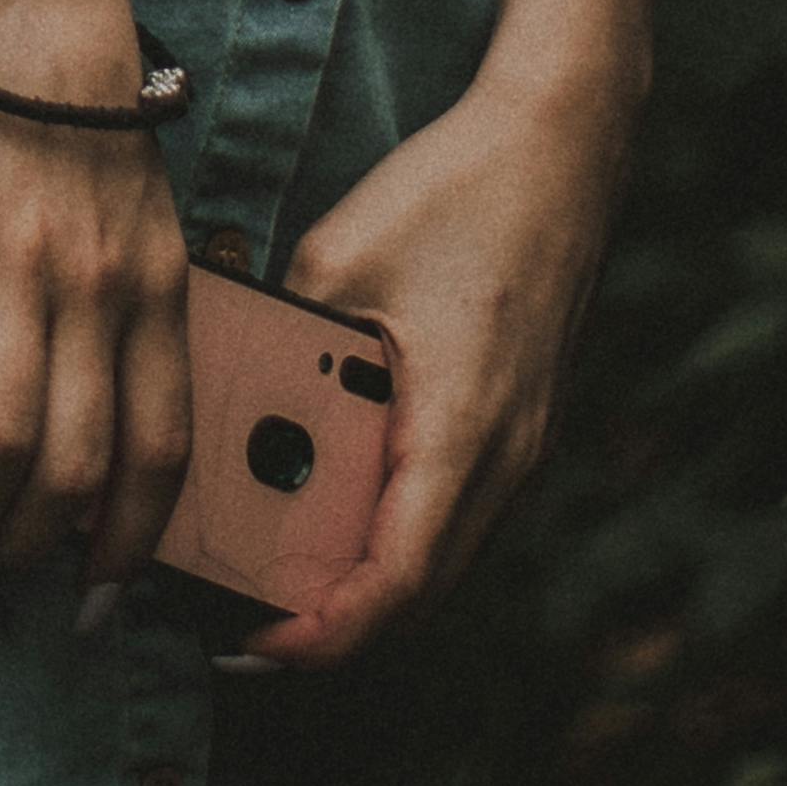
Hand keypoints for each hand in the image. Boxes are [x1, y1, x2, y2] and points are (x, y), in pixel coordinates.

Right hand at [0, 0, 196, 608]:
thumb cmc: (75, 76)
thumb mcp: (139, 192)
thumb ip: (130, 290)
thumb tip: (96, 396)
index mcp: (158, 281)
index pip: (162, 452)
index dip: (129, 544)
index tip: (98, 600)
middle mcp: (96, 288)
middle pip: (71, 468)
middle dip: (28, 553)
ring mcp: (15, 262)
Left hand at [233, 66, 633, 669]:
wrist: (556, 145)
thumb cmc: (453, 193)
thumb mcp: (338, 261)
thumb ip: (288, 341)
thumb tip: (230, 396)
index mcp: (461, 429)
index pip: (395, 578)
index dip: (322, 628)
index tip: (253, 640)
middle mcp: (504, 457)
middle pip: (417, 587)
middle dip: (331, 619)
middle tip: (243, 615)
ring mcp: (520, 443)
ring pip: (438, 551)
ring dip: (362, 574)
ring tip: (274, 568)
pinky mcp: (516, 420)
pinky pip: (451, 505)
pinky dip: (391, 524)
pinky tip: (332, 497)